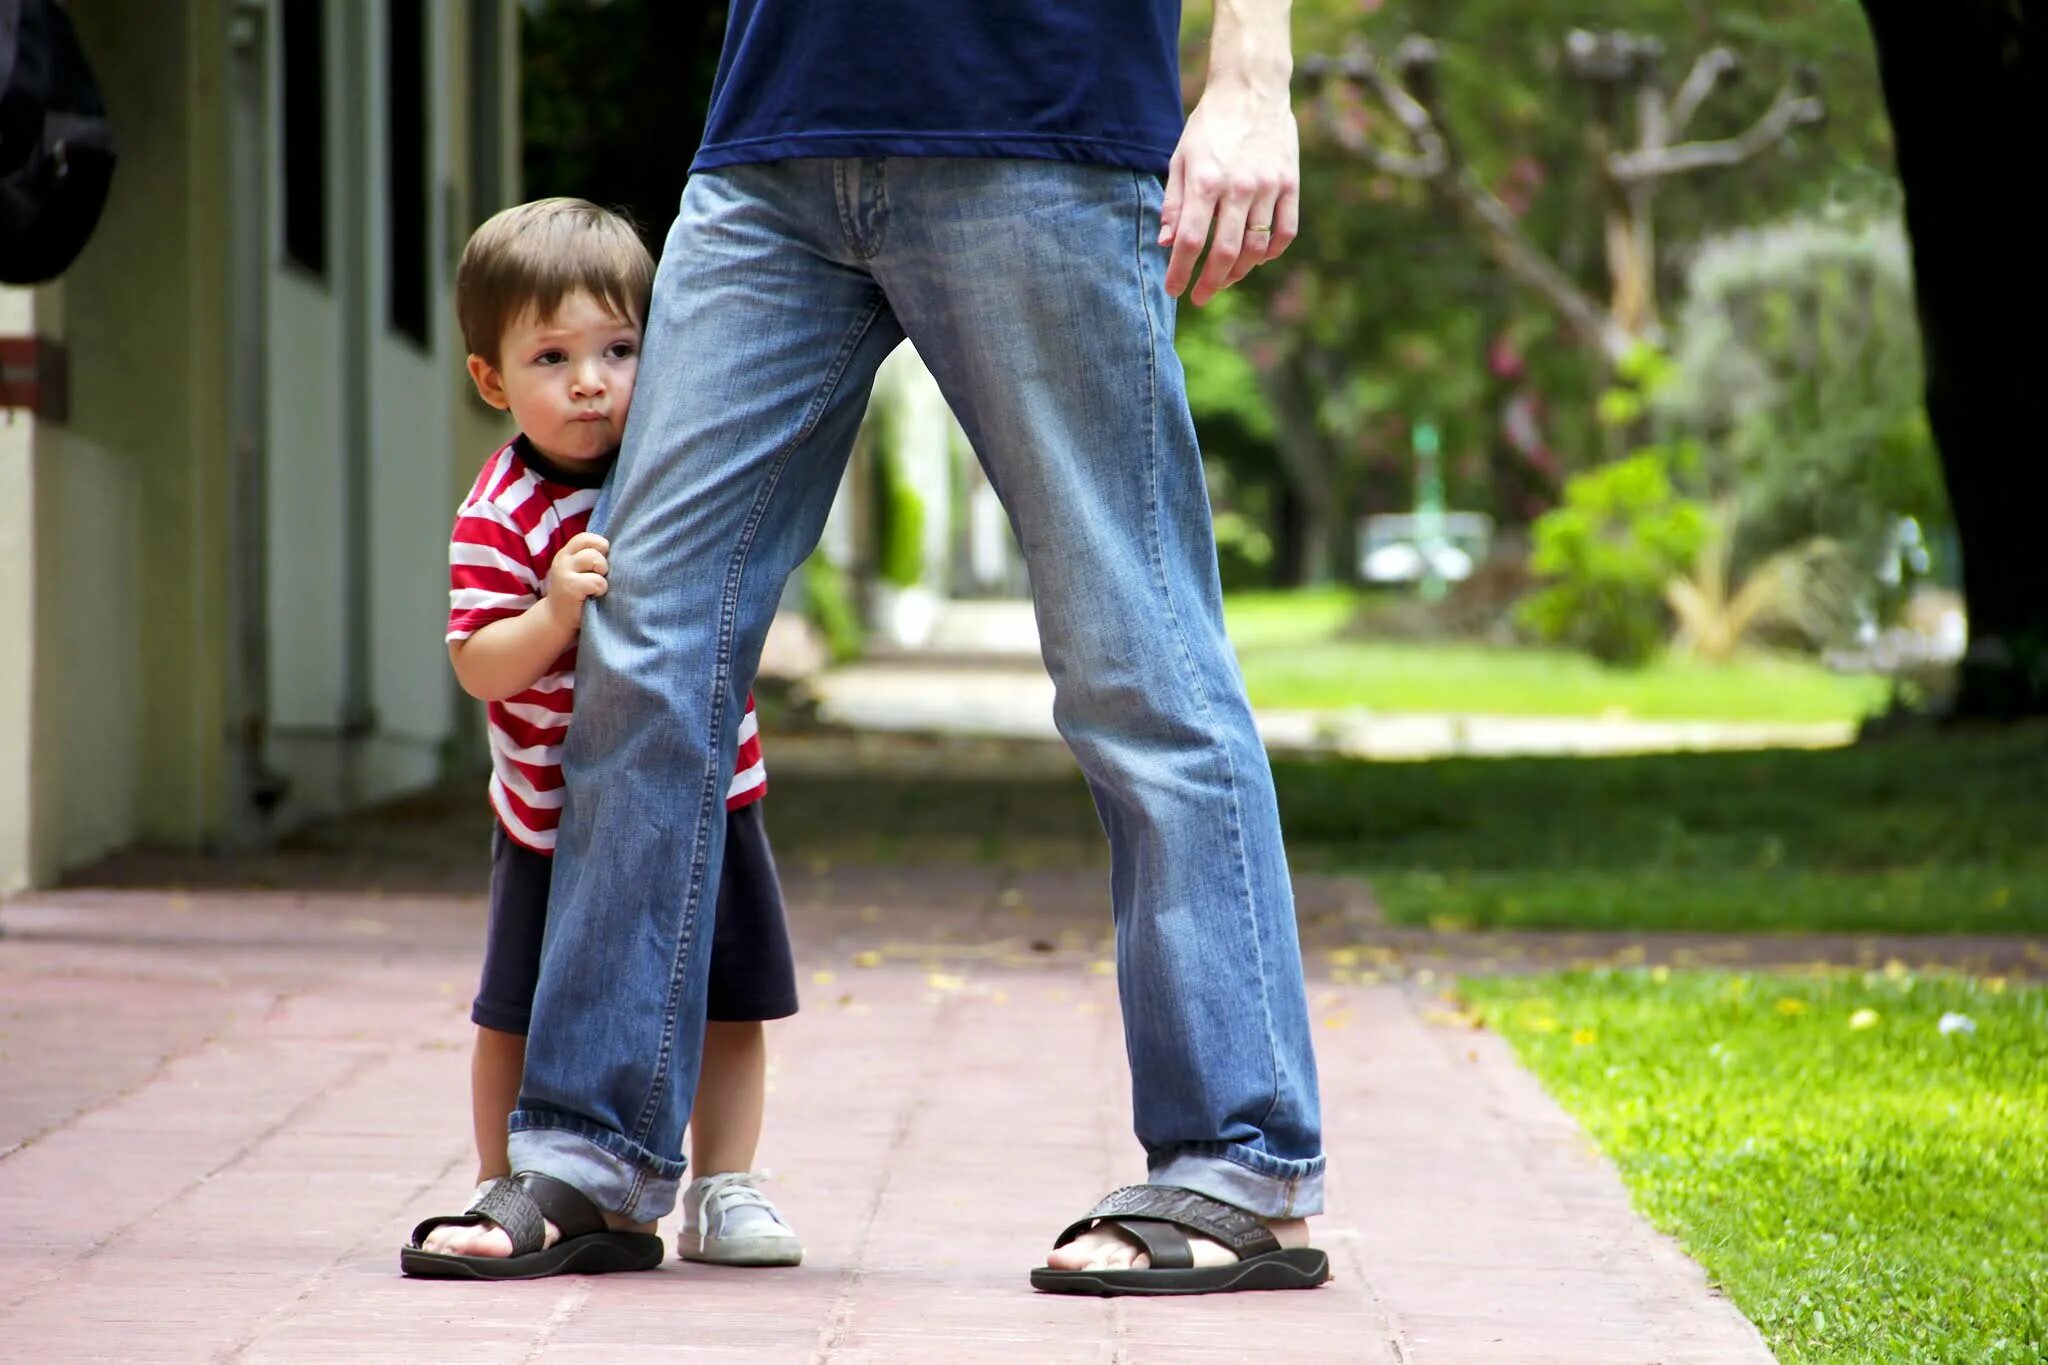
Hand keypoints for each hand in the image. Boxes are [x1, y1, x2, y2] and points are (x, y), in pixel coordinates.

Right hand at [543, 531, 609, 629]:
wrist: (556, 620)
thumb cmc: (577, 595)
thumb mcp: (580, 572)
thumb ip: (591, 558)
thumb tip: (620, 549)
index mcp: (567, 553)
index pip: (587, 537)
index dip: (600, 546)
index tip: (602, 562)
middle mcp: (563, 559)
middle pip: (595, 547)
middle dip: (604, 563)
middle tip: (599, 578)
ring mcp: (564, 572)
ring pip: (595, 559)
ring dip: (602, 575)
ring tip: (596, 586)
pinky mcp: (570, 586)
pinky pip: (597, 581)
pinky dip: (601, 589)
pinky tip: (594, 596)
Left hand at [1161, 78, 1301, 305]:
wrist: (1252, 90)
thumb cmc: (1210, 126)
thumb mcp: (1181, 159)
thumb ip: (1174, 203)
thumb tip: (1167, 243)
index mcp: (1206, 181)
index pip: (1191, 241)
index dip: (1180, 271)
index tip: (1173, 289)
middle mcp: (1239, 187)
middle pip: (1225, 252)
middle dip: (1210, 282)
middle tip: (1199, 296)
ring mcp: (1269, 187)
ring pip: (1257, 248)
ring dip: (1239, 271)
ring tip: (1224, 278)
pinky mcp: (1291, 185)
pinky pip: (1285, 232)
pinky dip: (1270, 252)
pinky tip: (1256, 258)